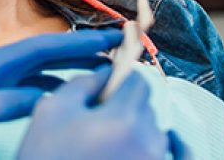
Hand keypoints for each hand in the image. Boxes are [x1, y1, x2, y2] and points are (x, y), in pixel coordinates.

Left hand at [0, 29, 122, 158]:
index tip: (111, 38)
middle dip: (83, 48)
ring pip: (42, 67)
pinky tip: (68, 91)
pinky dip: (55, 83)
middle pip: (48, 51)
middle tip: (119, 49)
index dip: (80, 41)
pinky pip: (33, 82)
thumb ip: (5, 103)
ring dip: (71, 66)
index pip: (44, 46)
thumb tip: (46, 98)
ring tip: (103, 70)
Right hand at [18, 66, 187, 159]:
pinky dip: (168, 146)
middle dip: (125, 105)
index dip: (121, 78)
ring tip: (106, 142)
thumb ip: (82, 82)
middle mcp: (147, 142)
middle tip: (98, 118)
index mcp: (122, 120)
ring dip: (136, 128)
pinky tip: (157, 143)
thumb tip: (106, 71)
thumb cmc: (45, 156)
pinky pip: (178, 154)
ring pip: (155, 130)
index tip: (107, 86)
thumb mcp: (51, 110)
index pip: (139, 81)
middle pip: (146, 105)